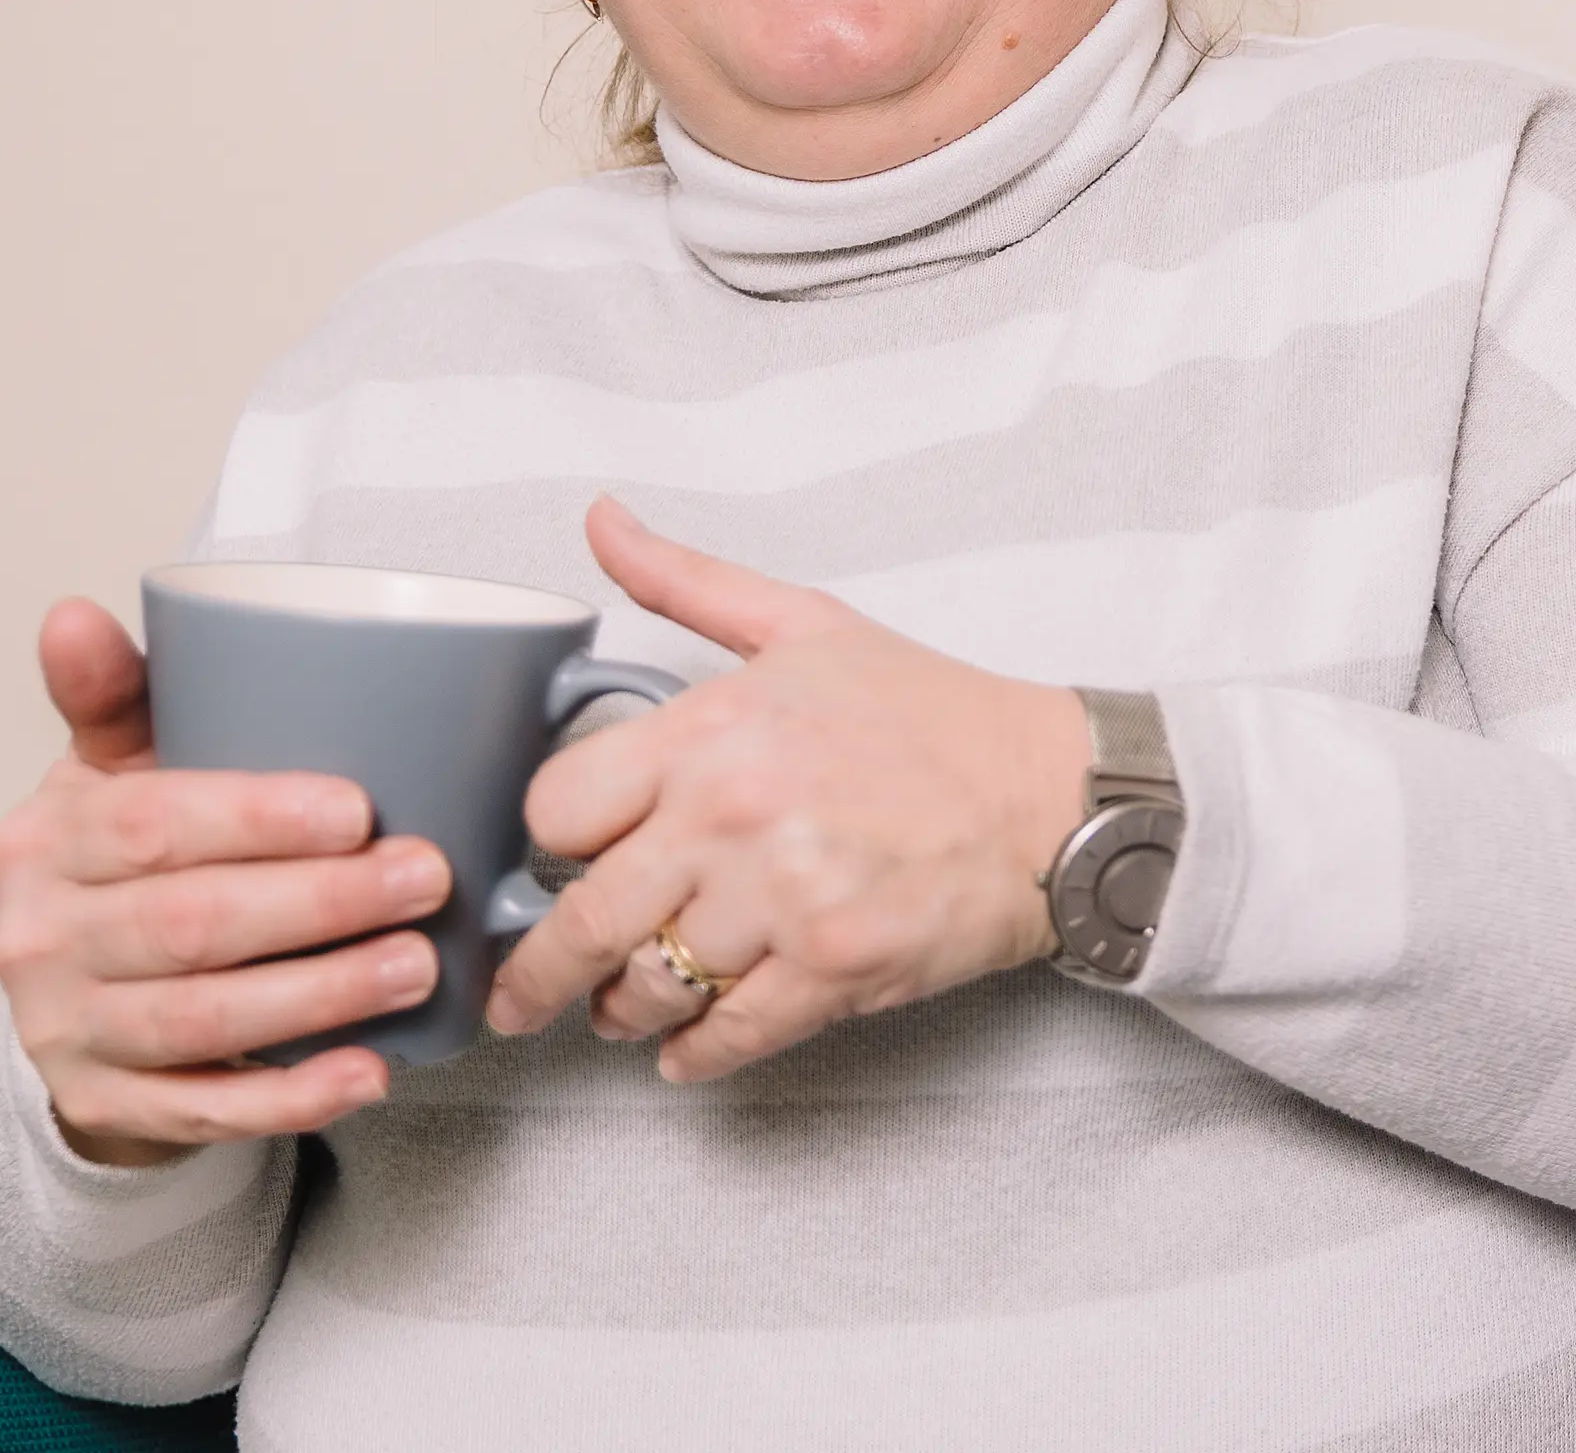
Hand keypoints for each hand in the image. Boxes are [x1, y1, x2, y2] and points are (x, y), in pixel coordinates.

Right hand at [0, 601, 450, 1166]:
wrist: (82, 990)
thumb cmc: (131, 854)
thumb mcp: (116, 769)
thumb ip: (119, 694)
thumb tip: (74, 614)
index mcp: (45, 840)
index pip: (150, 824)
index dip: (258, 818)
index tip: (361, 808)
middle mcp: (37, 940)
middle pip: (189, 925)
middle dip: (320, 905)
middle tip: (429, 878)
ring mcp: (66, 1032)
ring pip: (203, 1020)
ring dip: (322, 997)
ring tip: (420, 966)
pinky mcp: (107, 1107)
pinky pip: (205, 1111)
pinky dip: (291, 1098)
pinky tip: (369, 1072)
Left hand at [481, 498, 1090, 1083]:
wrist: (1052, 796)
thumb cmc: (936, 715)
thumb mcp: (806, 624)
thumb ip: (687, 581)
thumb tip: (603, 520)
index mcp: (713, 730)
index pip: (557, 809)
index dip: (548, 840)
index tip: (559, 858)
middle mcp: (734, 817)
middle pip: (580, 922)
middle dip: (536, 973)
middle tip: (523, 993)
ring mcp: (781, 901)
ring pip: (647, 990)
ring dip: (622, 1011)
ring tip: (623, 1008)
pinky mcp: (831, 971)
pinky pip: (724, 1037)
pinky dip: (693, 1054)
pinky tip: (687, 1045)